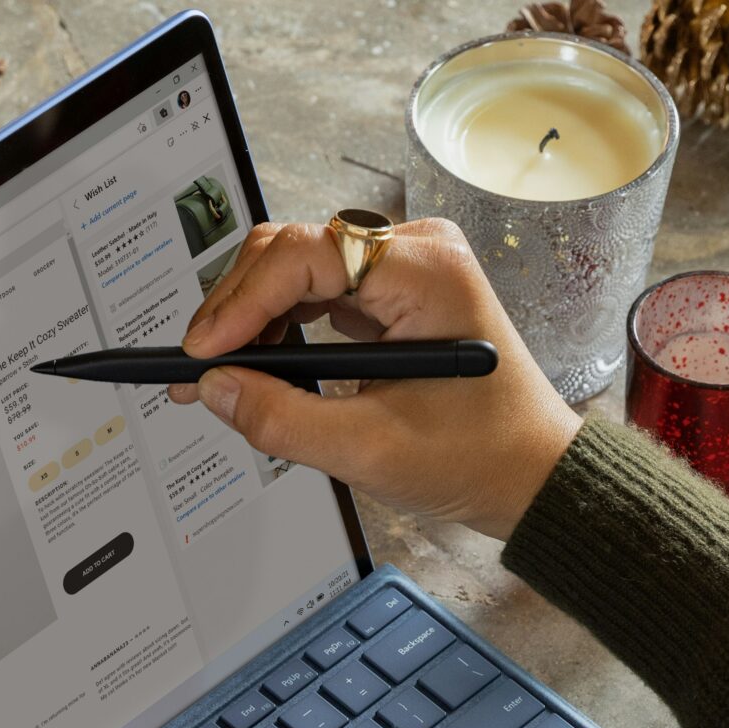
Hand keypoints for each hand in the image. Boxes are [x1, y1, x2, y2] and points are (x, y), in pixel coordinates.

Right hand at [172, 218, 580, 541]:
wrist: (531, 476)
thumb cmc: (479, 458)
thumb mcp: (370, 451)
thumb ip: (283, 420)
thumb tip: (215, 390)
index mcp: (424, 270)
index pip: (303, 256)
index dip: (240, 303)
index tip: (200, 353)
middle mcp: (415, 252)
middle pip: (293, 250)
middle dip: (237, 308)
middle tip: (197, 368)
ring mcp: (405, 270)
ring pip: (299, 269)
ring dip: (255, 318)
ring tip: (222, 372)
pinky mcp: (395, 297)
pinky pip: (320, 294)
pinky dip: (283, 327)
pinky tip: (260, 364)